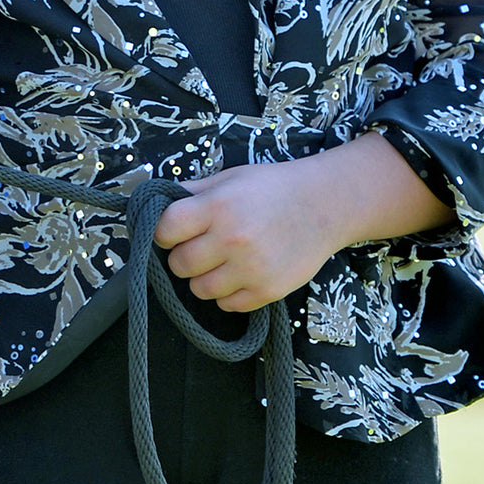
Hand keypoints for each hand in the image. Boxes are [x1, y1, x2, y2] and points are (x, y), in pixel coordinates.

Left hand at [152, 133, 454, 312]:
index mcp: (217, 207)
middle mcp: (231, 240)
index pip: (165, 230)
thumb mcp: (230, 178)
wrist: (325, 205)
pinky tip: (238, 275)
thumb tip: (158, 203)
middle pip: (179, 264)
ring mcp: (250, 269)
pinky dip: (227, 294)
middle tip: (198, 248)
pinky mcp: (268, 291)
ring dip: (202, 278)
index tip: (172, 233)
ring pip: (199, 289)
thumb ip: (194, 193)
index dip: (163, 233)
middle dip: (182, 256)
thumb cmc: (273, 187)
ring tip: (219, 262)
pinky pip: (228, 305)